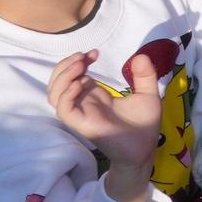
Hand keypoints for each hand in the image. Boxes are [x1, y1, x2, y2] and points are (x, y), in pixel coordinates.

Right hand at [48, 49, 160, 172]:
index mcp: (95, 95)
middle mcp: (84, 103)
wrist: (146, 148)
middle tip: (84, 56)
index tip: (94, 53)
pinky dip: (66, 95)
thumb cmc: (144, 124)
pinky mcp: (82, 125)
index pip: (73, 76)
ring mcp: (81, 113)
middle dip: (65, 65)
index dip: (77, 61)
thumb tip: (140, 56)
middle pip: (57, 83)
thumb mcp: (147, 93)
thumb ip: (144, 75)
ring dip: (62, 77)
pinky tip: (81, 83)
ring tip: (80, 65)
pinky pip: (64, 110)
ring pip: (54, 95)